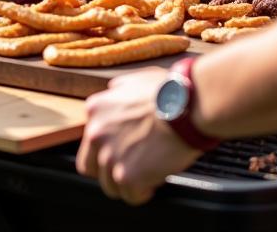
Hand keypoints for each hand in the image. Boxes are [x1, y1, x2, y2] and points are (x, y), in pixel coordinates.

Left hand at [76, 68, 201, 204]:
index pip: (88, 140)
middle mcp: (97, 133)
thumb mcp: (135, 79)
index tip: (121, 149)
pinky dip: (142, 193)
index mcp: (97, 109)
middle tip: (130, 167)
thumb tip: (115, 92)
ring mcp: (110, 156)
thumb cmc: (169, 92)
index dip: (106, 148)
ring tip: (146, 174)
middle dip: (109, 170)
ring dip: (128, 183)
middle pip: (92, 167)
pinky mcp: (127, 176)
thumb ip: (118, 89)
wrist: (188, 107)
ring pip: (110, 186)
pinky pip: (130, 196)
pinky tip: (153, 182)